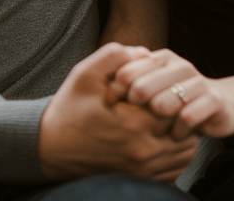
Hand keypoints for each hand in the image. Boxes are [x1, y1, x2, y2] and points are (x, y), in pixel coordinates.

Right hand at [38, 43, 198, 181]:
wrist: (48, 149)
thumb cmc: (67, 110)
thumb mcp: (84, 74)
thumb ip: (115, 55)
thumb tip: (146, 53)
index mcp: (133, 125)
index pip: (175, 104)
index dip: (170, 90)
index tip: (157, 85)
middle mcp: (142, 152)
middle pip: (185, 128)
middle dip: (179, 111)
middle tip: (165, 99)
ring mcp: (143, 170)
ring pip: (185, 151)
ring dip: (182, 132)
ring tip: (166, 117)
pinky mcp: (140, 180)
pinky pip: (175, 169)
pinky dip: (176, 153)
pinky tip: (163, 137)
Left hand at [111, 48, 233, 140]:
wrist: (221, 104)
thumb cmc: (177, 98)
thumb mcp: (154, 85)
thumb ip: (132, 82)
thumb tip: (102, 93)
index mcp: (159, 59)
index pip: (125, 72)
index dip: (115, 96)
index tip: (113, 113)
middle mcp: (178, 66)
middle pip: (141, 88)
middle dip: (133, 110)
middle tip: (133, 124)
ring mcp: (197, 82)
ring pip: (164, 103)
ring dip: (155, 121)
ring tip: (156, 130)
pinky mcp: (212, 101)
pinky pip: (187, 118)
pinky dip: (177, 130)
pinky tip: (175, 135)